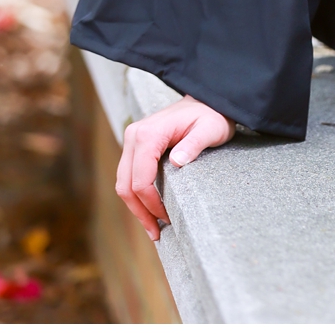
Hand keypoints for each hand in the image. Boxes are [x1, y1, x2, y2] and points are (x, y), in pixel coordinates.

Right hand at [116, 94, 234, 239]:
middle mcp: (134, 135)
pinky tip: (149, 210)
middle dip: (140, 212)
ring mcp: (132, 140)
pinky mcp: (136, 146)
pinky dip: (136, 195)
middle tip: (157, 233)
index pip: (140, 179)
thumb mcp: (210, 128)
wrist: (206, 100)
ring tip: (153, 228)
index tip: (168, 218)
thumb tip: (177, 162)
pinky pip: (129, 176)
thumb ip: (194, 144)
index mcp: (148, 134)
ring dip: (135, 207)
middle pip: (126, 185)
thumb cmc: (211, 115)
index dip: (151, 204)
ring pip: (123, 183)